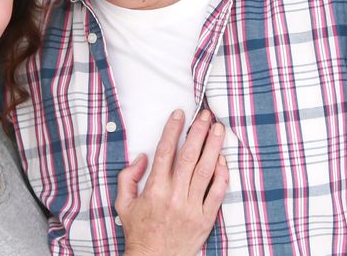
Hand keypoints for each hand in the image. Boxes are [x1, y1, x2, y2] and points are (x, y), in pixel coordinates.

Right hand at [117, 109, 227, 255]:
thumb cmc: (139, 231)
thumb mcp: (123, 204)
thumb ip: (128, 177)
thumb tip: (142, 157)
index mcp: (154, 189)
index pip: (165, 152)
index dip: (173, 130)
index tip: (180, 114)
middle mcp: (174, 195)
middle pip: (189, 156)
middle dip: (199, 132)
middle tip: (206, 116)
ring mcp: (192, 207)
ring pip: (206, 170)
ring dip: (214, 147)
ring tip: (219, 129)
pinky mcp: (206, 219)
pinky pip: (217, 192)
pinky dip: (222, 175)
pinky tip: (223, 160)